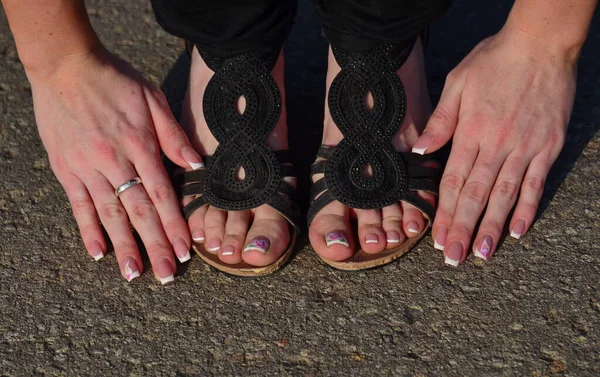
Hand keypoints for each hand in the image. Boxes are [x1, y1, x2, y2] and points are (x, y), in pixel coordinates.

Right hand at [30, 49, 203, 281]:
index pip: (161, 194)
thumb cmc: (115, 79)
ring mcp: (87, 166)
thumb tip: (197, 165)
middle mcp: (113, 160)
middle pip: (138, 211)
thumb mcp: (152, 98)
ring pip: (109, 214)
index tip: (185, 250)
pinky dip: (88, 229)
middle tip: (165, 275)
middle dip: (154, 245)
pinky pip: (79, 204)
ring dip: (123, 246)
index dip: (174, 225)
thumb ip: (174, 135)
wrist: (65, 65)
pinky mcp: (66, 168)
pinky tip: (98, 251)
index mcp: (139, 144)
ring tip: (133, 274)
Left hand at [412, 26, 576, 263]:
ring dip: (492, 226)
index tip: (437, 238)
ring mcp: (525, 148)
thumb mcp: (457, 83)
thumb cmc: (493, 62)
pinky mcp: (548, 146)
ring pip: (505, 195)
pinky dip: (527, 207)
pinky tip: (517, 230)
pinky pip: (535, 183)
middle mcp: (497, 145)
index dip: (445, 213)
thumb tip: (419, 150)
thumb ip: (440, 121)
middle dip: (464, 229)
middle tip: (455, 257)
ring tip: (483, 253)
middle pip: (476, 195)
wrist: (540, 45)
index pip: (453, 182)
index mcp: (470, 133)